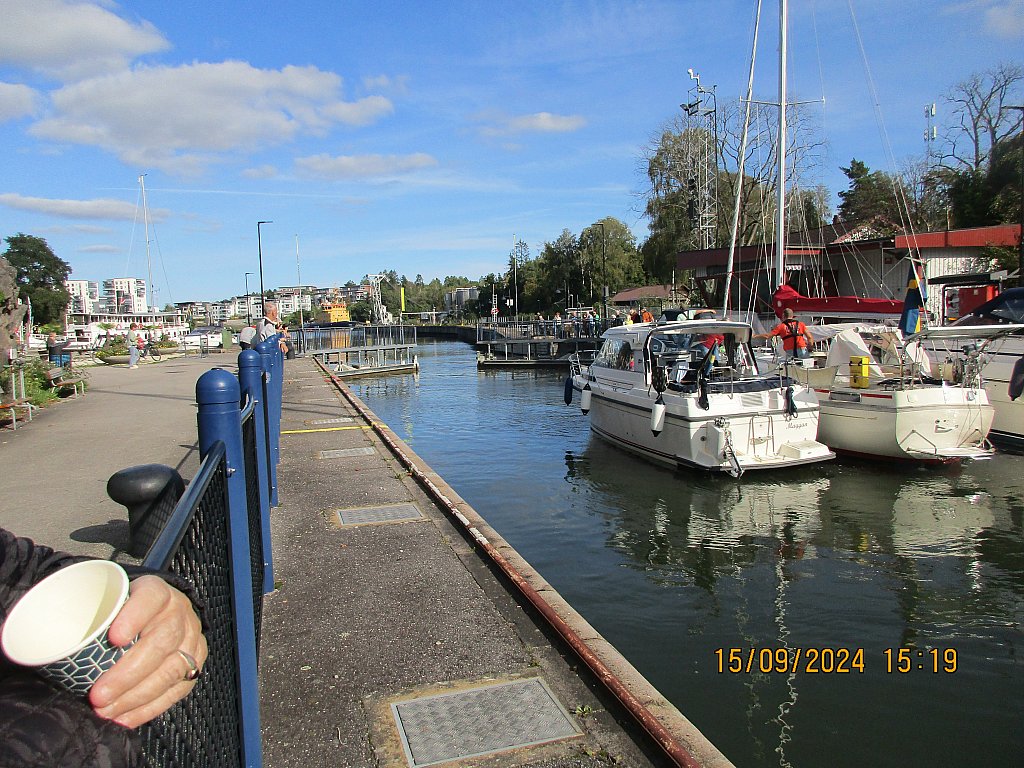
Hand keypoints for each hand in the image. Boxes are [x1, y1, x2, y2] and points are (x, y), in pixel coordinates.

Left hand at [89, 575, 206, 727]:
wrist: (159, 612)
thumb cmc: (125, 610)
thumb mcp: (108, 601)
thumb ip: (85, 614)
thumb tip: (36, 636)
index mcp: (157, 591)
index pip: (151, 598)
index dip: (135, 617)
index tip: (113, 638)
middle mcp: (179, 613)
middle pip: (161, 642)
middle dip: (128, 673)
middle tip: (98, 694)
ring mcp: (190, 639)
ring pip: (171, 669)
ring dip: (137, 695)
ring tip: (107, 710)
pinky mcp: (195, 663)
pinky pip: (177, 690)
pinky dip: (149, 708)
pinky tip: (125, 716)